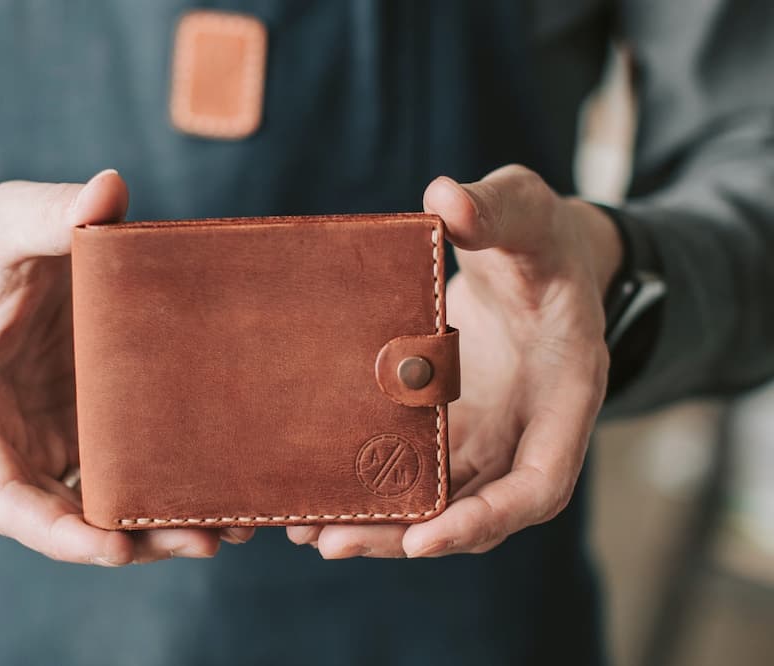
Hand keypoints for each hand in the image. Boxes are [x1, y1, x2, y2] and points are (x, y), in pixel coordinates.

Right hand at [0, 170, 252, 564]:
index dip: (51, 530)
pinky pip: (122, 471)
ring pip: (97, 505)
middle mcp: (6, 439)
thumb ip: (49, 212)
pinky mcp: (86, 427)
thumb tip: (108, 191)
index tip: (109, 548)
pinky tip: (219, 491)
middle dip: (125, 541)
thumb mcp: (6, 221)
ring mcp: (48, 438)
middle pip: (59, 517)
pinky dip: (163, 488)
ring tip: (228, 529)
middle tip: (202, 541)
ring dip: (155, 526)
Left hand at [287, 165, 621, 557]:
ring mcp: (487, 432)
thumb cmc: (541, 238)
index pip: (541, 483)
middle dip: (407, 535)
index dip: (489, 518)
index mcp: (565, 392)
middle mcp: (526, 429)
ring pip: (439, 501)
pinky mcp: (450, 424)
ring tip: (304, 529)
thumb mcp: (528, 210)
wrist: (533, 257)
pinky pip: (414, 468)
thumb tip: (445, 199)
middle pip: (476, 509)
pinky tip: (314, 491)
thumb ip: (496, 208)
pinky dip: (372, 486)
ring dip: (379, 523)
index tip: (425, 539)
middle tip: (330, 541)